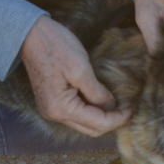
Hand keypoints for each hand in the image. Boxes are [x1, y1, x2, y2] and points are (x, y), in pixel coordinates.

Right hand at [20, 15, 131, 136]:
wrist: (30, 34)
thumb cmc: (55, 46)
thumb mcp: (81, 68)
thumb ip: (97, 92)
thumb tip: (112, 106)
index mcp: (61, 108)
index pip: (98, 124)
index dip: (118, 118)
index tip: (133, 107)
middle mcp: (54, 114)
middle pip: (91, 129)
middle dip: (111, 120)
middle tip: (128, 106)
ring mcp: (51, 109)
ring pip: (84, 123)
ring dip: (101, 116)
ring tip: (118, 102)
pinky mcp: (52, 102)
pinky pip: (76, 113)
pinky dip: (91, 109)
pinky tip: (101, 98)